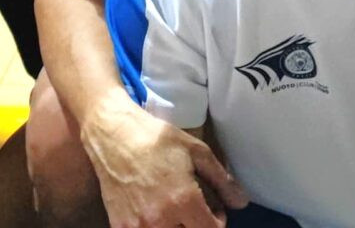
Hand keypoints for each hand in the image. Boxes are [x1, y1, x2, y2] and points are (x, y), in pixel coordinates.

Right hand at [86, 106, 247, 227]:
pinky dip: (154, 226)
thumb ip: (222, 180)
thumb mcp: (196, 151)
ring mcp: (138, 226)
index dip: (218, 222)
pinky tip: (153, 211)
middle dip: (197, 225)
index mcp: (183, 201)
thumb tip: (241, 202)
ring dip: (177, 226)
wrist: (113, 135)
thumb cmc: (156, 139)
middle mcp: (161, 219)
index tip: (214, 210)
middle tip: (196, 210)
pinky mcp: (120, 226)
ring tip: (175, 210)